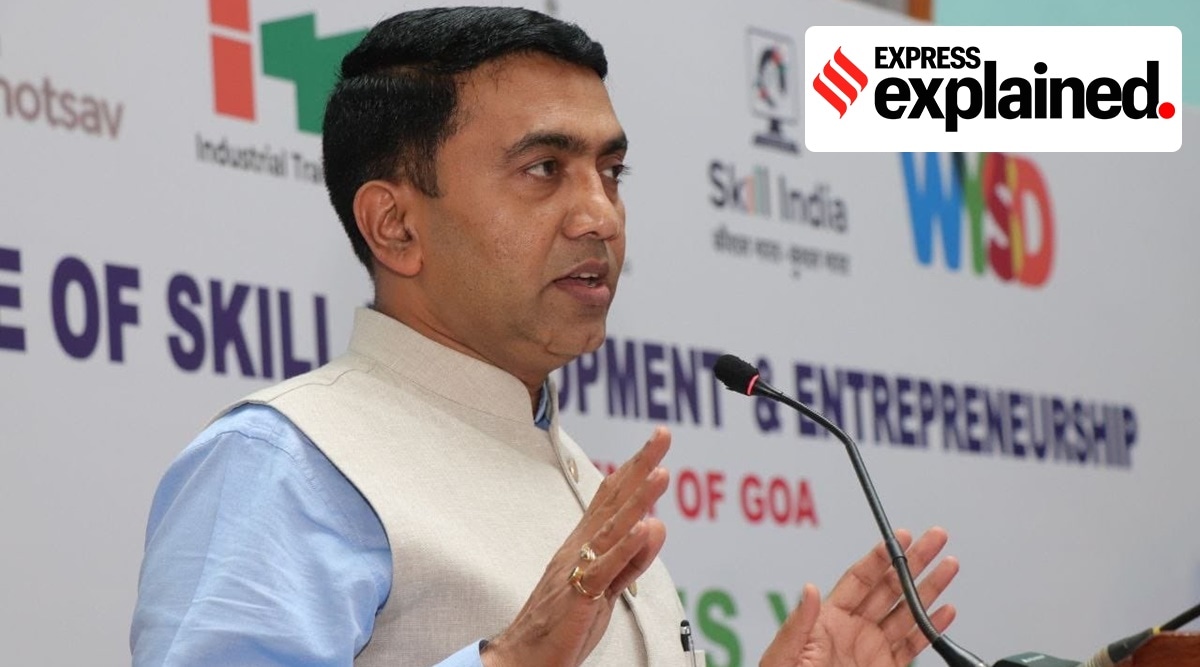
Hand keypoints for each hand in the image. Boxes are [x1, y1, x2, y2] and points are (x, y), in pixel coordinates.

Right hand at [481, 427, 671, 666]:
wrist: (523, 657)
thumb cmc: (562, 622)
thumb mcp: (607, 586)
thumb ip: (632, 558)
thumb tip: (655, 525)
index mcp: (585, 543)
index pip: (613, 496)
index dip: (635, 467)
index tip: (656, 441)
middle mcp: (580, 548)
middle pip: (613, 499)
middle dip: (640, 466)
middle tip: (662, 436)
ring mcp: (579, 569)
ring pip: (613, 527)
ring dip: (638, 498)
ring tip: (661, 473)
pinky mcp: (580, 595)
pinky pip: (606, 568)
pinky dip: (627, 547)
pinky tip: (645, 527)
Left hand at [760, 527, 959, 666]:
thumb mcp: (785, 654)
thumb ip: (798, 623)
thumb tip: (808, 590)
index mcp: (828, 619)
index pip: (860, 579)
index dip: (881, 558)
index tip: (898, 538)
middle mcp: (853, 629)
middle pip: (890, 588)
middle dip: (914, 562)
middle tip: (934, 538)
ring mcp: (872, 648)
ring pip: (908, 613)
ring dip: (930, 589)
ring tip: (949, 565)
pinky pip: (913, 646)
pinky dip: (932, 629)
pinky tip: (944, 612)